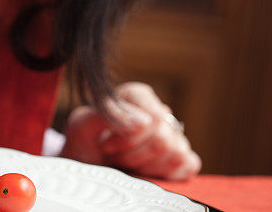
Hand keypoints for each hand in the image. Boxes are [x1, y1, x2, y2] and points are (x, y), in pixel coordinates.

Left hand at [60, 82, 200, 179]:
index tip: (106, 144)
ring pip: (177, 153)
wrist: (84, 165)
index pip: (153, 115)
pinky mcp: (181, 157)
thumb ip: (109, 115)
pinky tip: (142, 171)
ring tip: (123, 162)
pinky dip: (164, 174)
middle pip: (164, 138)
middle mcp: (158, 112)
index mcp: (136, 97)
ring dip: (144, 166)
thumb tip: (145, 120)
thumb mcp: (82, 125)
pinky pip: (189, 165)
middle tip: (111, 155)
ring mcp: (173, 135)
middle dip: (132, 155)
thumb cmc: (84, 141)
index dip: (130, 136)